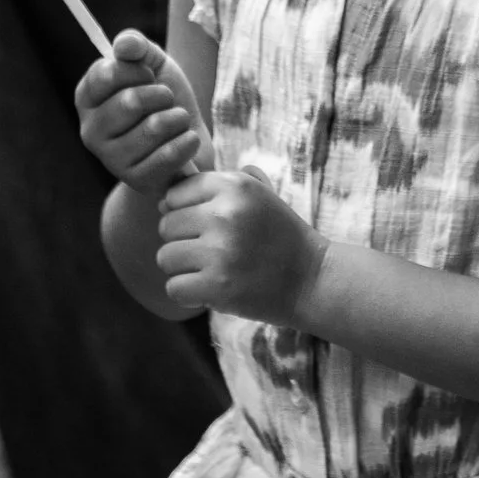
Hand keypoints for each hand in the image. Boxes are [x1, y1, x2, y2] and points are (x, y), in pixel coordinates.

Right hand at [75, 29, 207, 198]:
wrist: (188, 139)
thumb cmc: (164, 99)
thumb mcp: (153, 64)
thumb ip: (137, 47)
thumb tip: (124, 45)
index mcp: (88, 98)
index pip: (106, 74)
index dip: (137, 70)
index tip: (148, 75)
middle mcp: (90, 130)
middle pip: (129, 102)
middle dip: (162, 94)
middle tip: (168, 99)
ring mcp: (112, 159)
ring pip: (152, 128)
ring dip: (177, 118)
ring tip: (179, 120)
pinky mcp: (136, 180)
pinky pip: (167, 156)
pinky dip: (186, 142)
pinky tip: (187, 139)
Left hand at [156, 166, 319, 322]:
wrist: (313, 280)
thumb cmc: (282, 236)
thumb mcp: (261, 194)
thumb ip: (222, 183)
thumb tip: (165, 195)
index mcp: (235, 186)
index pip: (174, 193)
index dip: (182, 211)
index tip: (202, 226)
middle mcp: (225, 214)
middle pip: (166, 225)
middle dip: (181, 240)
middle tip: (208, 251)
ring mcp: (220, 251)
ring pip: (165, 257)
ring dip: (182, 268)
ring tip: (208, 270)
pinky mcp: (218, 286)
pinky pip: (173, 287)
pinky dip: (188, 293)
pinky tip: (209, 290)